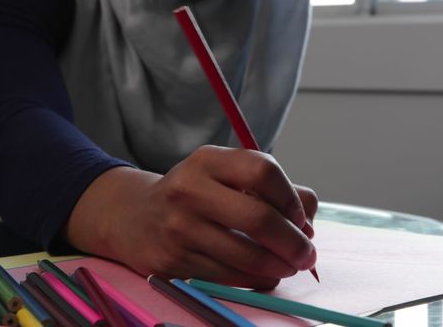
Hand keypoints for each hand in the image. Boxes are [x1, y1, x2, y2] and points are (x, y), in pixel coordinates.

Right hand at [65, 145, 317, 288]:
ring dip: (278, 268)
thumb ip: (274, 189)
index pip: (263, 171)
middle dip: (293, 243)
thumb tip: (308, 222)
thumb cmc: (196, 196)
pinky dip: (254, 280)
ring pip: (246, 257)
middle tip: (307, 255)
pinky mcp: (172, 262)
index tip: (301, 218)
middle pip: (259, 218)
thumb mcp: (226, 176)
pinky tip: (261, 274)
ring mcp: (178, 228)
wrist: (134, 217)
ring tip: (288, 267)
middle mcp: (189, 190)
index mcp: (208, 160)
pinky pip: (228, 278)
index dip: (291, 199)